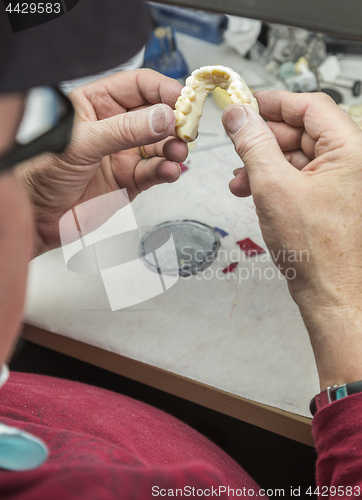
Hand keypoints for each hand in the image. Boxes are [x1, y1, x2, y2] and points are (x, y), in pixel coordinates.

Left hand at [16, 69, 187, 255]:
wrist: (38, 216)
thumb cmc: (43, 172)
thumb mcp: (81, 143)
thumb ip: (124, 130)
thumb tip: (162, 118)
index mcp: (97, 104)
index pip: (138, 85)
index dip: (162, 89)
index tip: (182, 98)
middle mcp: (115, 127)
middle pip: (156, 115)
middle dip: (175, 120)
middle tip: (187, 128)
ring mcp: (125, 154)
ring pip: (161, 145)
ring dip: (174, 147)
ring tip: (178, 152)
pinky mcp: (131, 180)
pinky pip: (156, 172)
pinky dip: (167, 171)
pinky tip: (170, 170)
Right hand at [222, 91, 361, 388]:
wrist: (334, 297)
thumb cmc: (316, 251)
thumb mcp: (273, 188)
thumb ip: (254, 144)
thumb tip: (238, 115)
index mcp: (352, 150)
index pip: (310, 107)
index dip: (274, 102)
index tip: (245, 104)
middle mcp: (354, 163)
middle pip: (303, 131)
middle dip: (264, 139)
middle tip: (234, 142)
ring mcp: (344, 183)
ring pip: (299, 157)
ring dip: (265, 163)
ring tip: (238, 179)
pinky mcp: (332, 201)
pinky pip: (301, 179)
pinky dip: (275, 181)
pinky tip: (252, 192)